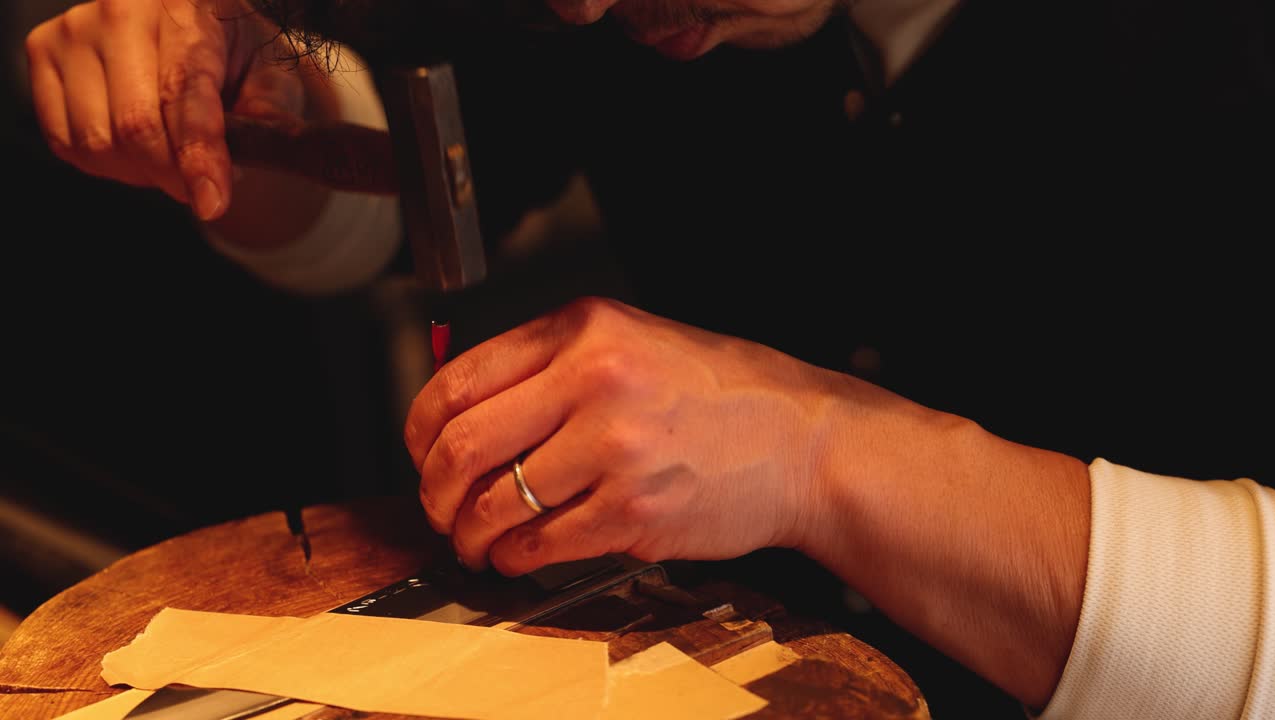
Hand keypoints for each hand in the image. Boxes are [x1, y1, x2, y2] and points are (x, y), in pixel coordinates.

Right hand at [25, 0, 313, 219]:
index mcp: (186, 12)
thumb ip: (270, 115)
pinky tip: (132, 145)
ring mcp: (73, 31)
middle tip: (197, 183)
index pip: (185, 99)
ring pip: (97, 141)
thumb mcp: (271, 78)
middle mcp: (120, 12)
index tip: (212, 204)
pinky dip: (105, 163)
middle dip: (173, 175)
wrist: (192, 27)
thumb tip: (250, 159)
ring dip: (139, 172)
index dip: (199, 159)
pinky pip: (67, 141)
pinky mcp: (41, 54)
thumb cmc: (236, 58)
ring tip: (168, 154)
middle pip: (136, 129)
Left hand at [404, 297, 849, 575]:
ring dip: (468, 533)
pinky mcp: (634, 509)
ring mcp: (615, 447)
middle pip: (462, 445)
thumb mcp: (633, 343)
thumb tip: (465, 413)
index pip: (458, 379)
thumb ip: (550, 366)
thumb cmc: (721, 394)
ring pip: (494, 502)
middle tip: (438, 508)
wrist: (802, 441)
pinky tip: (519, 554)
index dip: (420, 430)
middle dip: (433, 491)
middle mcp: (594, 380)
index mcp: (585, 329)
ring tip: (473, 540)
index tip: (422, 453)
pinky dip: (515, 557)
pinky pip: (541, 542)